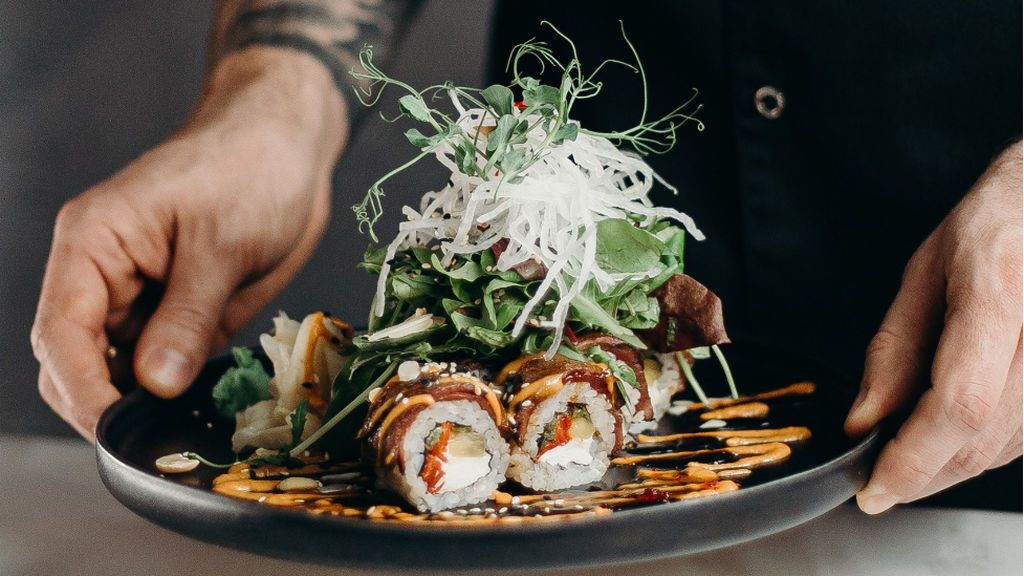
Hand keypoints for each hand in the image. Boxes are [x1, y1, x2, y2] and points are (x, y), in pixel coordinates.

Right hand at [31, 48, 345, 439]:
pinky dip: (176, 388)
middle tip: (154, 441)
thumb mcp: (223, 244)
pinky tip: (202, 403)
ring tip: (184, 427)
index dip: (83, 389)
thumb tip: (156, 384)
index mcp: (94, 243)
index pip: (62, 331)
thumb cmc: (251, 165)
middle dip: (105, 404)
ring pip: (119, 369)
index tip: (115, 431)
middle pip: (76, 360)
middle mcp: (105, 273)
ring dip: (143, 402)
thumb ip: (188, 317)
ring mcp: (141, 295)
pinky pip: (163, 361)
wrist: (289, 143)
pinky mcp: (177, 309)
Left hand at [845, 141, 1021, 512]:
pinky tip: (952, 437)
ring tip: (909, 455)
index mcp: (999, 294)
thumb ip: (894, 351)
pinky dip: (984, 449)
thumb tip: (864, 422)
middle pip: (985, 438)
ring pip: (1009, 448)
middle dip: (923, 475)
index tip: (874, 489)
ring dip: (951, 468)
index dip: (914, 459)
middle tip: (879, 483)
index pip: (960, 403)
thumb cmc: (993, 226)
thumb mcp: (924, 274)